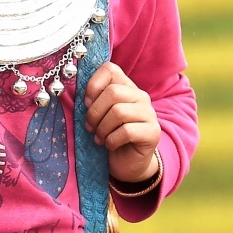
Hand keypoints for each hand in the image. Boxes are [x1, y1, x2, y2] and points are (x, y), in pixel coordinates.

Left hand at [84, 62, 161, 183]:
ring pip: (119, 112)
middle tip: (89, 127)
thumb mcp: (99, 114)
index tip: (86, 103)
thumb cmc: (109, 135)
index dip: (93, 84)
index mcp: (127, 86)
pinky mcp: (153, 133)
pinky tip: (109, 145)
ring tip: (99, 138)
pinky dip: (112, 140)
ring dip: (102, 128)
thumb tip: (79, 94)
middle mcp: (141, 96)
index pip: (110, 69)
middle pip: (113, 92)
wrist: (127, 163)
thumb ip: (93, 99)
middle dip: (95, 112)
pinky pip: (127, 131)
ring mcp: (149, 114)